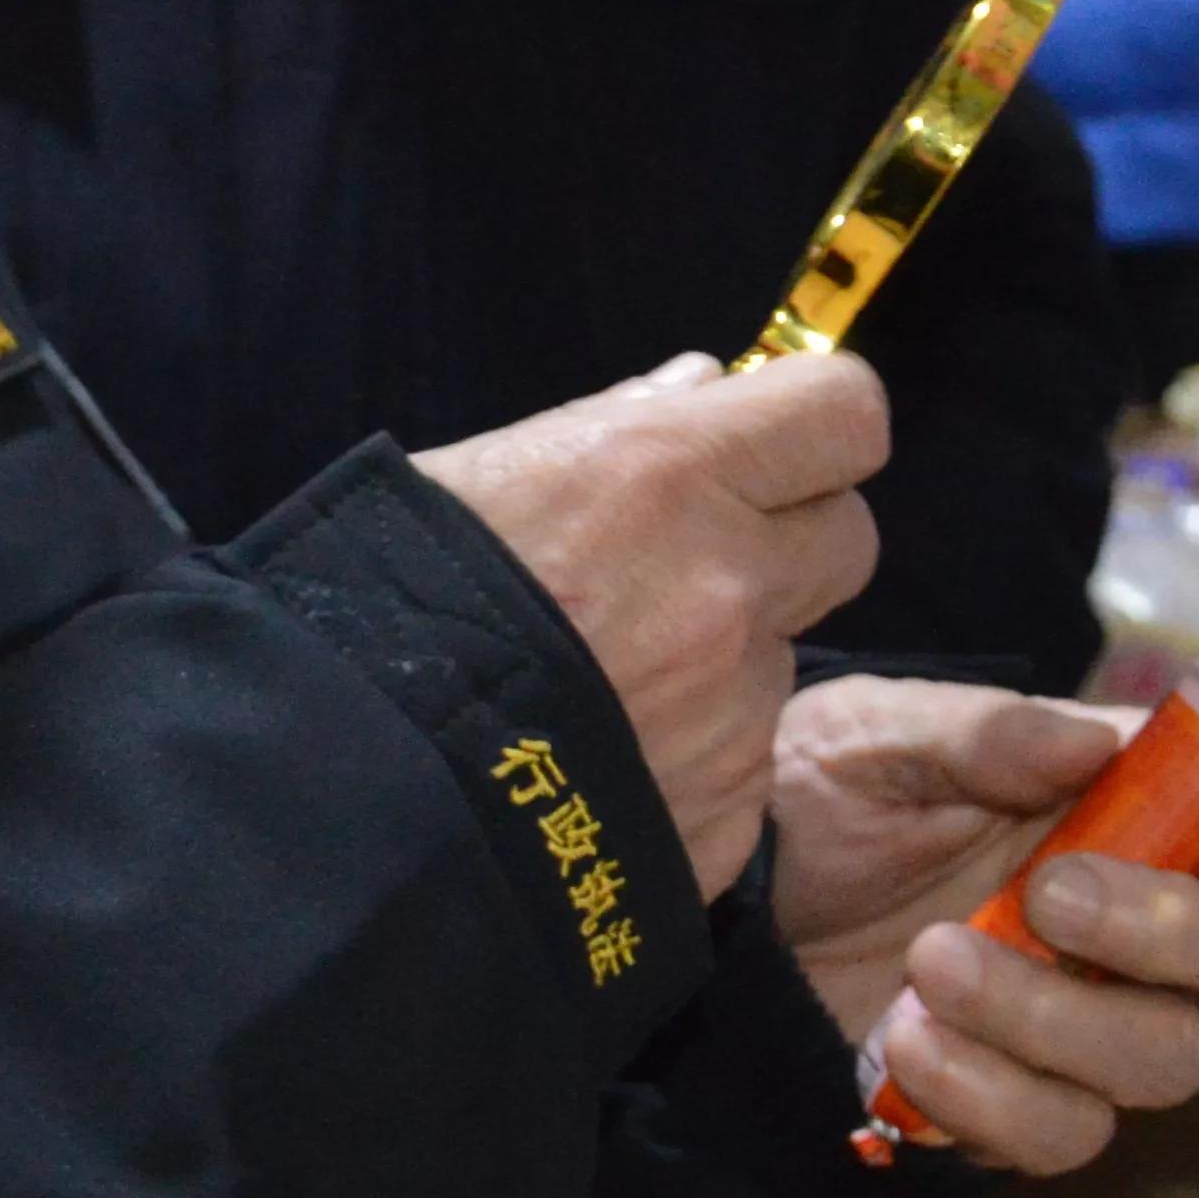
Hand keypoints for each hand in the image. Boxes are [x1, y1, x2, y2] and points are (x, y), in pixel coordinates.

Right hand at [415, 354, 885, 896]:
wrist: (349, 788)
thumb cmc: (388, 601)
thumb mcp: (481, 474)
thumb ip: (614, 424)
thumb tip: (704, 385)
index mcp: (671, 476)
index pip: (846, 415)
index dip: (814, 427)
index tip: (768, 448)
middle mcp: (729, 587)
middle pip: (850, 538)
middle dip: (788, 544)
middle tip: (694, 566)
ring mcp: (736, 710)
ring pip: (781, 659)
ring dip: (724, 660)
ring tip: (609, 684)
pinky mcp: (726, 811)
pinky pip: (741, 766)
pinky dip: (690, 758)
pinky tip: (602, 761)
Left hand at [773, 670, 1198, 1171]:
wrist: (711, 915)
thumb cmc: (811, 802)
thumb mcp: (879, 735)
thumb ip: (990, 735)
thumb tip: (1091, 745)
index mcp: (1124, 808)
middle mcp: (1134, 923)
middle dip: (1182, 933)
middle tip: (1059, 892)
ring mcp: (1085, 1026)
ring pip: (1167, 1061)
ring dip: (1051, 1016)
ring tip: (934, 961)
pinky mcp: (1020, 1113)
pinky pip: (1063, 1137)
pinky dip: (985, 1090)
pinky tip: (906, 1040)